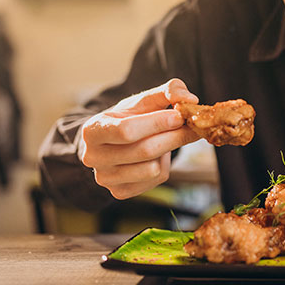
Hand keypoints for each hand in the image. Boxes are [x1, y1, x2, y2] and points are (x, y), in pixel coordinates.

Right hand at [80, 78, 199, 199]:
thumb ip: (167, 92)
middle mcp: (93, 157)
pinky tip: (157, 155)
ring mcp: (105, 178)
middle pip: (144, 151)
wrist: (112, 141)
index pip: (127, 130)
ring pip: (152, 168)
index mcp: (92, 130)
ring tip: (165, 139)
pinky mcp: (119, 192)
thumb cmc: (129, 117)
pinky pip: (155, 180)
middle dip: (173, 137)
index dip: (157, 123)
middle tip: (191, 126)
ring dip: (168, 151)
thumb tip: (190, 99)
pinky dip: (163, 165)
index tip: (179, 115)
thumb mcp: (143, 100)